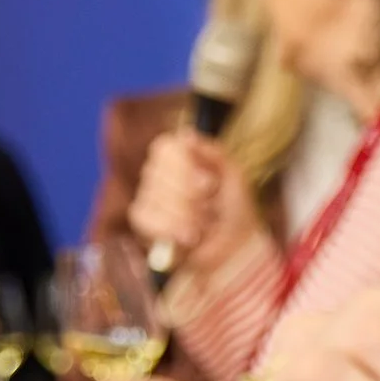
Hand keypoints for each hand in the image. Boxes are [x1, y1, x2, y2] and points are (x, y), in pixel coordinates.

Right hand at [129, 130, 262, 273]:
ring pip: (152, 197)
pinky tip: (189, 238)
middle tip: (210, 209)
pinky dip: (170, 228)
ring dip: (185, 215)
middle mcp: (160, 172)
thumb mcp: (234, 175)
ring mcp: (149, 196)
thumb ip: (213, 151)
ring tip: (203, 226)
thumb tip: (186, 134)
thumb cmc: (235, 208)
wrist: (235, 247)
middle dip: (190, 196)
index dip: (185, 166)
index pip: (164, 148)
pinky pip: (144, 217)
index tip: (210, 184)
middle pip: (157, 172)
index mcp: (180, 157)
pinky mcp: (143, 222)